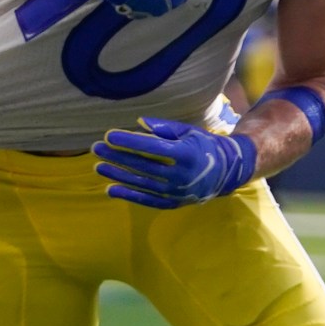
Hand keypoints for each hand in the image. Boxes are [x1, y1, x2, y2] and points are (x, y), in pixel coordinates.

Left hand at [94, 118, 258, 208]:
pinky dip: (129, 196)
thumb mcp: (189, 132)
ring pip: (142, 184)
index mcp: (186, 154)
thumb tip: (139, 123)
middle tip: (97, 148)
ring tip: (99, 166)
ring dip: (118, 175)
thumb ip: (164, 128)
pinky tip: (111, 189)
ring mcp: (177, 191)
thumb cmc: (204, 145)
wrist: (227, 172)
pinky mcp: (174, 202)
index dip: (130, 141)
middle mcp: (181, 175)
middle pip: (143, 165)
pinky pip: (148, 200)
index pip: (152, 147)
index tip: (110, 135)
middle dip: (118, 156)